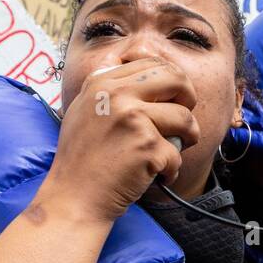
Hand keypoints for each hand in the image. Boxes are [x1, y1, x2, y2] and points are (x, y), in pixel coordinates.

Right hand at [43, 57, 199, 222]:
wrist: (73, 198)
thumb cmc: (83, 159)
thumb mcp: (85, 109)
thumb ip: (110, 87)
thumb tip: (142, 66)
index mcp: (101, 82)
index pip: (153, 64)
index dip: (172, 82)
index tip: (173, 101)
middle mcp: (116, 94)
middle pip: (176, 78)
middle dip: (189, 99)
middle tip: (183, 121)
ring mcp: (131, 118)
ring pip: (185, 118)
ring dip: (187, 139)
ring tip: (172, 152)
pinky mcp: (146, 145)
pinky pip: (177, 153)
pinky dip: (171, 170)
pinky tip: (155, 176)